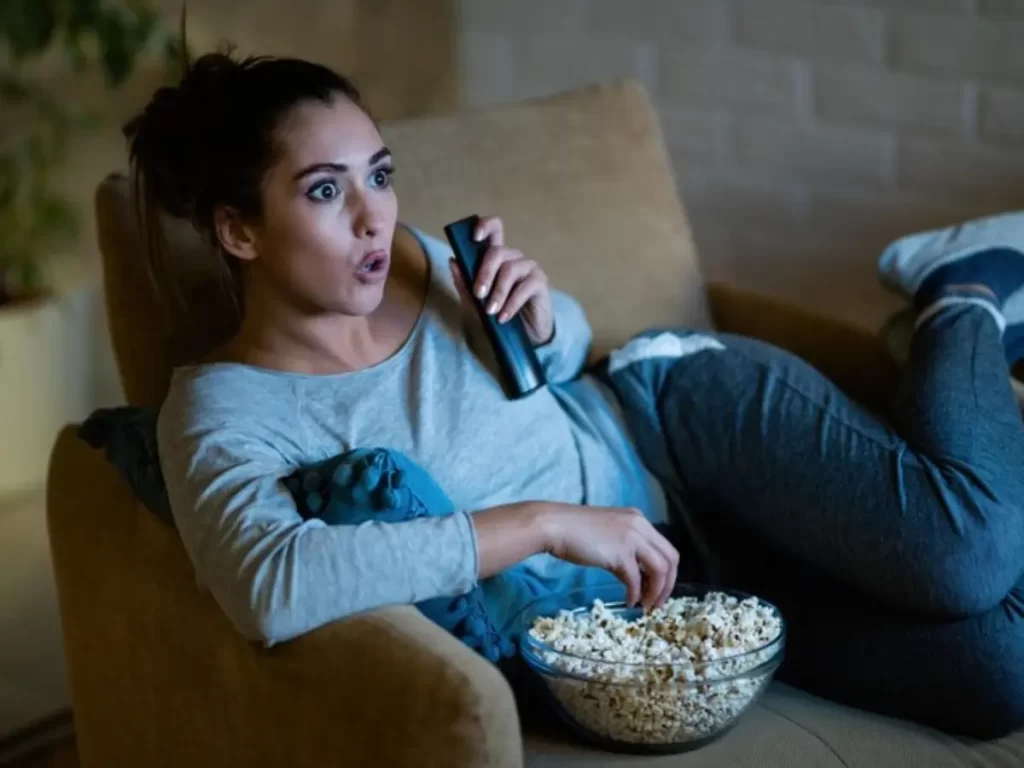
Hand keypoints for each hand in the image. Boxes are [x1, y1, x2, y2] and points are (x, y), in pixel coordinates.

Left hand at [448, 215, 554, 344]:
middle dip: (485, 273)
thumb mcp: (474, 302)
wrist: (522, 337)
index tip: (474, 236)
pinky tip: (503, 317)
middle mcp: (513, 258)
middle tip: (478, 295)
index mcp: (497, 258)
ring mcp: (528, 268)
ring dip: (498, 292)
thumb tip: (452, 260)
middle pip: (498, 251)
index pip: (495, 229)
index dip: (485, 226)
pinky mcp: (540, 281)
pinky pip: (524, 287)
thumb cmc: (497, 315)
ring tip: (490, 312)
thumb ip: (464, 283)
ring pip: (510, 269)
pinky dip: (511, 304)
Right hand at [541, 503, 679, 610]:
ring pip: (659, 570)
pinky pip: (635, 580)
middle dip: (668, 585)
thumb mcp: (609, 532)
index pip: (666, 548)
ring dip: (655, 592)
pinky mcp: (619, 554)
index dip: (667, 572)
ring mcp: (631, 539)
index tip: (658, 588)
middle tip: (658, 602)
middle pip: (670, 559)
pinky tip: (629, 602)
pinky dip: (635, 594)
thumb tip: (637, 572)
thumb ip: (625, 545)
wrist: (555, 526)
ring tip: (646, 606)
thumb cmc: (575, 530)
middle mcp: (640, 526)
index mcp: (639, 520)